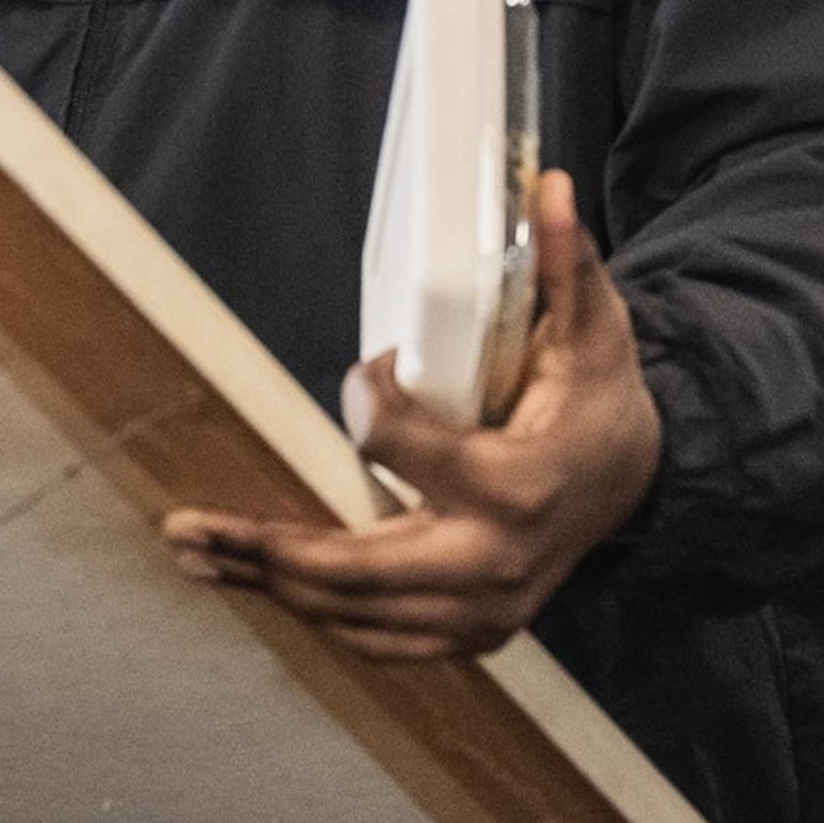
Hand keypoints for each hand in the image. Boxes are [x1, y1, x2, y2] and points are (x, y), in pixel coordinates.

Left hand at [163, 169, 661, 660]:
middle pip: (355, 568)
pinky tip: (261, 585)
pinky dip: (317, 614)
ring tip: (198, 554)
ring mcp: (482, 610)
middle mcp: (493, 562)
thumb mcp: (593, 329)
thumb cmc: (599, 402)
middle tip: (188, 527)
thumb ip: (563, 261)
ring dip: (269, 584)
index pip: (397, 446)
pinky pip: (377, 638)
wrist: (635, 484)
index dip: (368, 396)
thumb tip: (541, 184)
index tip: (371, 367)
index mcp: (515, 485)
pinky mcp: (471, 633)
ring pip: (354, 611)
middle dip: (264, 549)